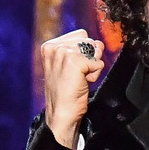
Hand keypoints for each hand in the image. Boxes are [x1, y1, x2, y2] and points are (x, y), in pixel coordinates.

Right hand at [40, 29, 104, 148]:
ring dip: (92, 66)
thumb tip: (99, 43)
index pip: (81, 36)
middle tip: (77, 76)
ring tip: (79, 79)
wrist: (61, 114)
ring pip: (94, 50)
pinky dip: (95, 74)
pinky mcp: (74, 62)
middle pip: (89, 41)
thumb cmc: (66, 93)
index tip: (73, 70)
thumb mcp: (68, 65)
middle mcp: (54, 46)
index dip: (84, 53)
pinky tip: (83, 83)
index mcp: (49, 45)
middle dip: (89, 59)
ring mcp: (63, 53)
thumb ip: (82, 50)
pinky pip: (98, 63)